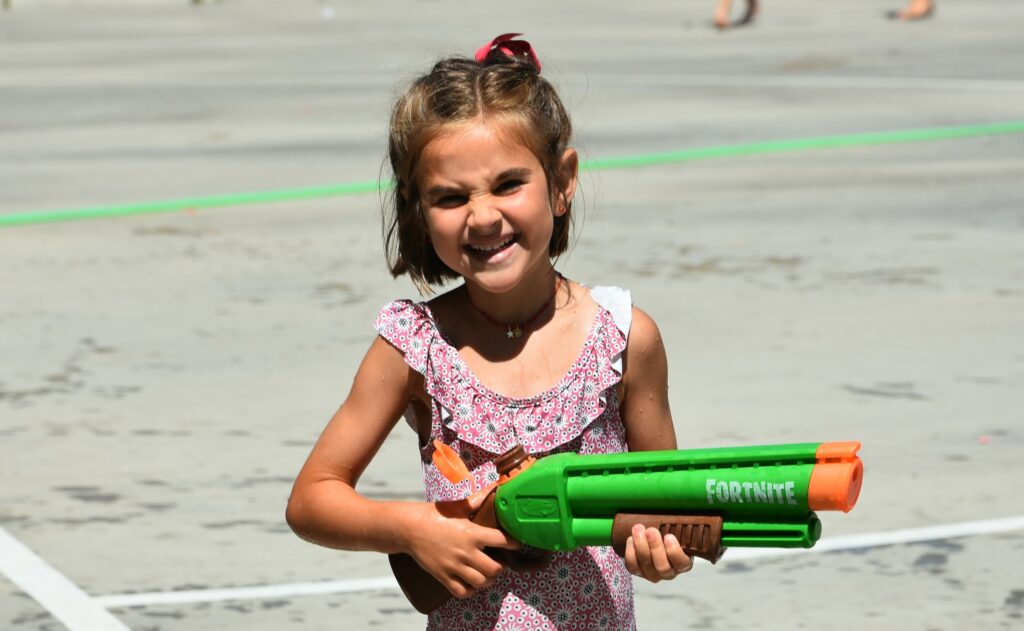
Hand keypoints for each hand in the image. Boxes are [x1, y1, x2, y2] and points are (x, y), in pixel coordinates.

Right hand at [402, 491, 519, 598]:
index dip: (513, 543)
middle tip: (499, 562)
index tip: (516, 543)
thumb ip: (477, 501)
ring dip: (487, 579)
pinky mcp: (443, 576)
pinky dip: (470, 590)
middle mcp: (465, 552)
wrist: (409, 528)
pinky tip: (471, 582)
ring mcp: (454, 566)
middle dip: (501, 567)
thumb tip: (492, 489)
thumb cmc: (434, 515)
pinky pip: (462, 591)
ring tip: (487, 573)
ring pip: (480, 582)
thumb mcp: (457, 507)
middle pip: (494, 569)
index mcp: (472, 533)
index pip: (502, 540)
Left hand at [624, 524, 692, 581]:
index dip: (674, 552)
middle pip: (662, 566)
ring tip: (638, 529)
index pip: (681, 564)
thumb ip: (676, 526)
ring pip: (646, 565)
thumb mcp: (676, 531)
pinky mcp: (638, 572)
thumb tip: (679, 507)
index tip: (669, 536)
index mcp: (682, 564)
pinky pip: (632, 566)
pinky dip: (630, 552)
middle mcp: (668, 572)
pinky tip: (631, 539)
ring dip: (641, 545)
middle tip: (651, 530)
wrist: (652, 540)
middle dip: (655, 546)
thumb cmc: (668, 535)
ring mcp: (652, 574)